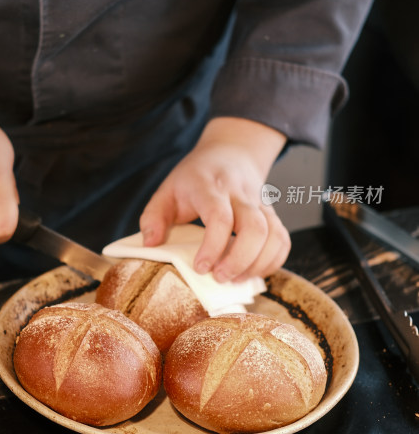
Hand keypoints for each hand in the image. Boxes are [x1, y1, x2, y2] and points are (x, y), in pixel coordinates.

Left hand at [139, 117, 290, 280]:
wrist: (232, 153)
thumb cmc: (195, 177)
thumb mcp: (167, 189)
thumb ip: (153, 217)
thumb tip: (151, 245)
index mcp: (210, 187)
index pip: (220, 216)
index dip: (213, 246)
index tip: (200, 268)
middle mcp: (240, 194)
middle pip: (255, 228)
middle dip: (239, 260)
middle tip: (219, 278)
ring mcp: (261, 204)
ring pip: (273, 235)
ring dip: (258, 264)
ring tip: (235, 279)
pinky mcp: (273, 215)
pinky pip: (282, 240)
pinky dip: (273, 261)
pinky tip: (252, 272)